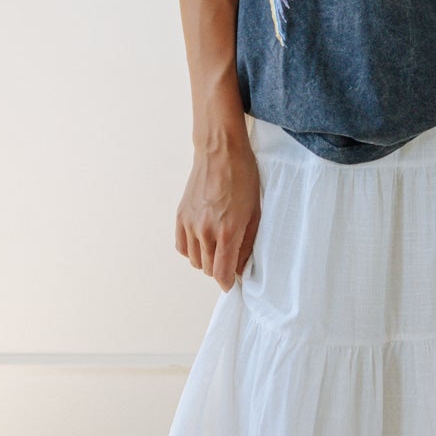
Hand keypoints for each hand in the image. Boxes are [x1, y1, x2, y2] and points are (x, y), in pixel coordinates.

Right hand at [175, 132, 261, 288]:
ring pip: (194, 260)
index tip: (230, 283)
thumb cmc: (243, 178)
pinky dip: (191, 250)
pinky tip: (202, 241)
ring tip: (217, 248)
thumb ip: (247, 243)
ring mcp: (190, 224)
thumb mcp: (255, 213)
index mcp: (227, 231)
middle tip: (230, 260)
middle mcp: (205, 230)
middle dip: (220, 270)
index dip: (227, 283)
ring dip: (206, 260)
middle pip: (208, 269)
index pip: (221, 273)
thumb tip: (239, 267)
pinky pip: (182, 246)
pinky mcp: (180, 216)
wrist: (220, 152)